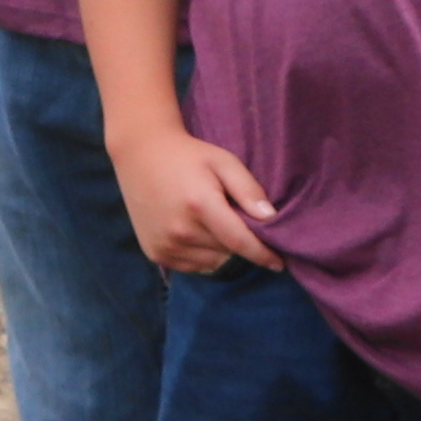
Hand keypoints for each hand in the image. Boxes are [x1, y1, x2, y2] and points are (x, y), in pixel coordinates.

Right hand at [112, 123, 280, 273]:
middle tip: (231, 218)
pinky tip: (195, 232)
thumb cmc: (189, 156)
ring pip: (211, 262)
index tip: (280, 263)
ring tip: (211, 224)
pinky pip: (192, 266)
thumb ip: (248, 189)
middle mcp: (181, 231)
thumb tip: (270, 218)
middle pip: (228, 252)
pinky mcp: (155, 253)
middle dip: (238, 241)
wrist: (141, 154)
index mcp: (200, 205)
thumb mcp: (223, 162)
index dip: (263, 254)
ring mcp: (165, 244)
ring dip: (219, 250)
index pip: (240, 242)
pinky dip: (201, 256)